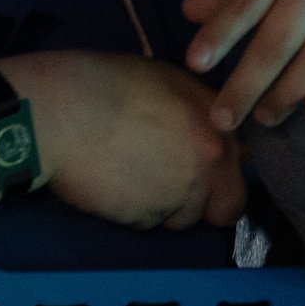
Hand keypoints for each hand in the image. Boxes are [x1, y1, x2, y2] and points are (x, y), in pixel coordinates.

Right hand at [4, 52, 245, 231]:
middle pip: (230, 208)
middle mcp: (209, 165)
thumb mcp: (168, 80)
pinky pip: (150, 224)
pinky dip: (135, 212)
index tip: (206, 166)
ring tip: (132, 176)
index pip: (244, 163)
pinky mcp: (147, 219)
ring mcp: (180, 196)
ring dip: (166, 208)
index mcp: (218, 127)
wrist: (60, 112)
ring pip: (185, 219)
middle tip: (177, 189)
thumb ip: (200, 112)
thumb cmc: (106, 83)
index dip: (225, 167)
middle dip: (209, 205)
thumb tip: (210, 130)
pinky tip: (113, 185)